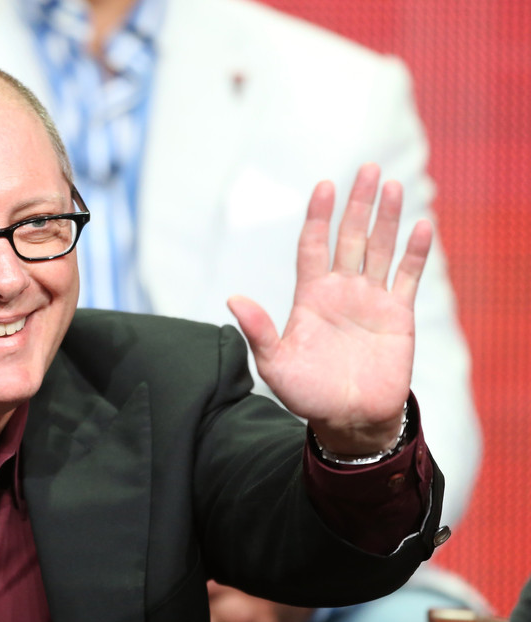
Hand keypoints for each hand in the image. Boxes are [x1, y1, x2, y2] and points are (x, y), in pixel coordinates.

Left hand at [228, 164, 431, 454]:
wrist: (349, 419)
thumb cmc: (307, 394)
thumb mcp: (275, 364)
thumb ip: (259, 330)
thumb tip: (233, 299)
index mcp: (310, 296)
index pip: (313, 246)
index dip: (318, 216)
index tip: (323, 186)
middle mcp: (341, 290)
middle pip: (350, 237)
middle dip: (357, 204)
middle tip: (365, 168)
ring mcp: (370, 300)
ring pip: (381, 249)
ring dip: (387, 218)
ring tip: (392, 185)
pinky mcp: (397, 315)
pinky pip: (408, 278)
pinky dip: (416, 253)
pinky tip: (422, 226)